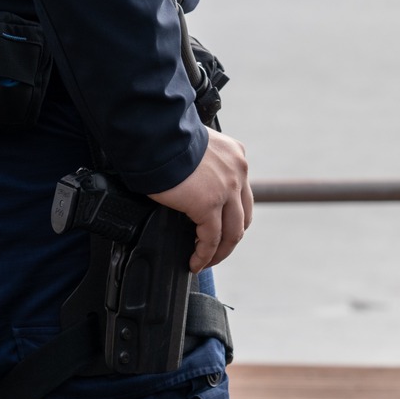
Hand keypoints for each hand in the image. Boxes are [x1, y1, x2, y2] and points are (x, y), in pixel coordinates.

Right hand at [148, 127, 252, 271]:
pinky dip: (204, 255)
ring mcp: (227, 189)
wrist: (157, 136)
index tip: (218, 228)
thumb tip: (189, 183)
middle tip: (215, 251)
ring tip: (205, 262)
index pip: (241, 194)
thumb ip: (201, 166)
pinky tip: (195, 262)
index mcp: (235, 156)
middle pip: (242, 216)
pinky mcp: (209, 204)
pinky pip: (211, 239)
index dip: (231, 216)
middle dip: (230, 238)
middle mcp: (238, 171)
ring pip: (232, 232)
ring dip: (220, 251)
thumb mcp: (195, 148)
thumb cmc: (165, 139)